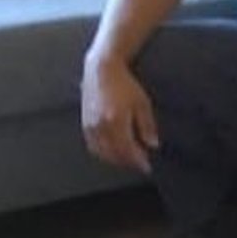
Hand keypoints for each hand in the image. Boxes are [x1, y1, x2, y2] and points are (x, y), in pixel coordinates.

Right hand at [80, 57, 158, 171]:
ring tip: (128, 159)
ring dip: (115, 159)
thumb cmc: (125, 85)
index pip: (127, 149)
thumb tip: (152, 145)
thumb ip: (147, 126)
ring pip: (102, 152)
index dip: (137, 161)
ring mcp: (90, 126)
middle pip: (114, 154)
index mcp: (116, 121)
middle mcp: (100, 126)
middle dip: (128, 162)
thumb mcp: (142, 103)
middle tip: (139, 163)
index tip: (147, 167)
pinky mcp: (84, 124)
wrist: (102, 70)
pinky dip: (103, 153)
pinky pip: (92, 146)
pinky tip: (113, 152)